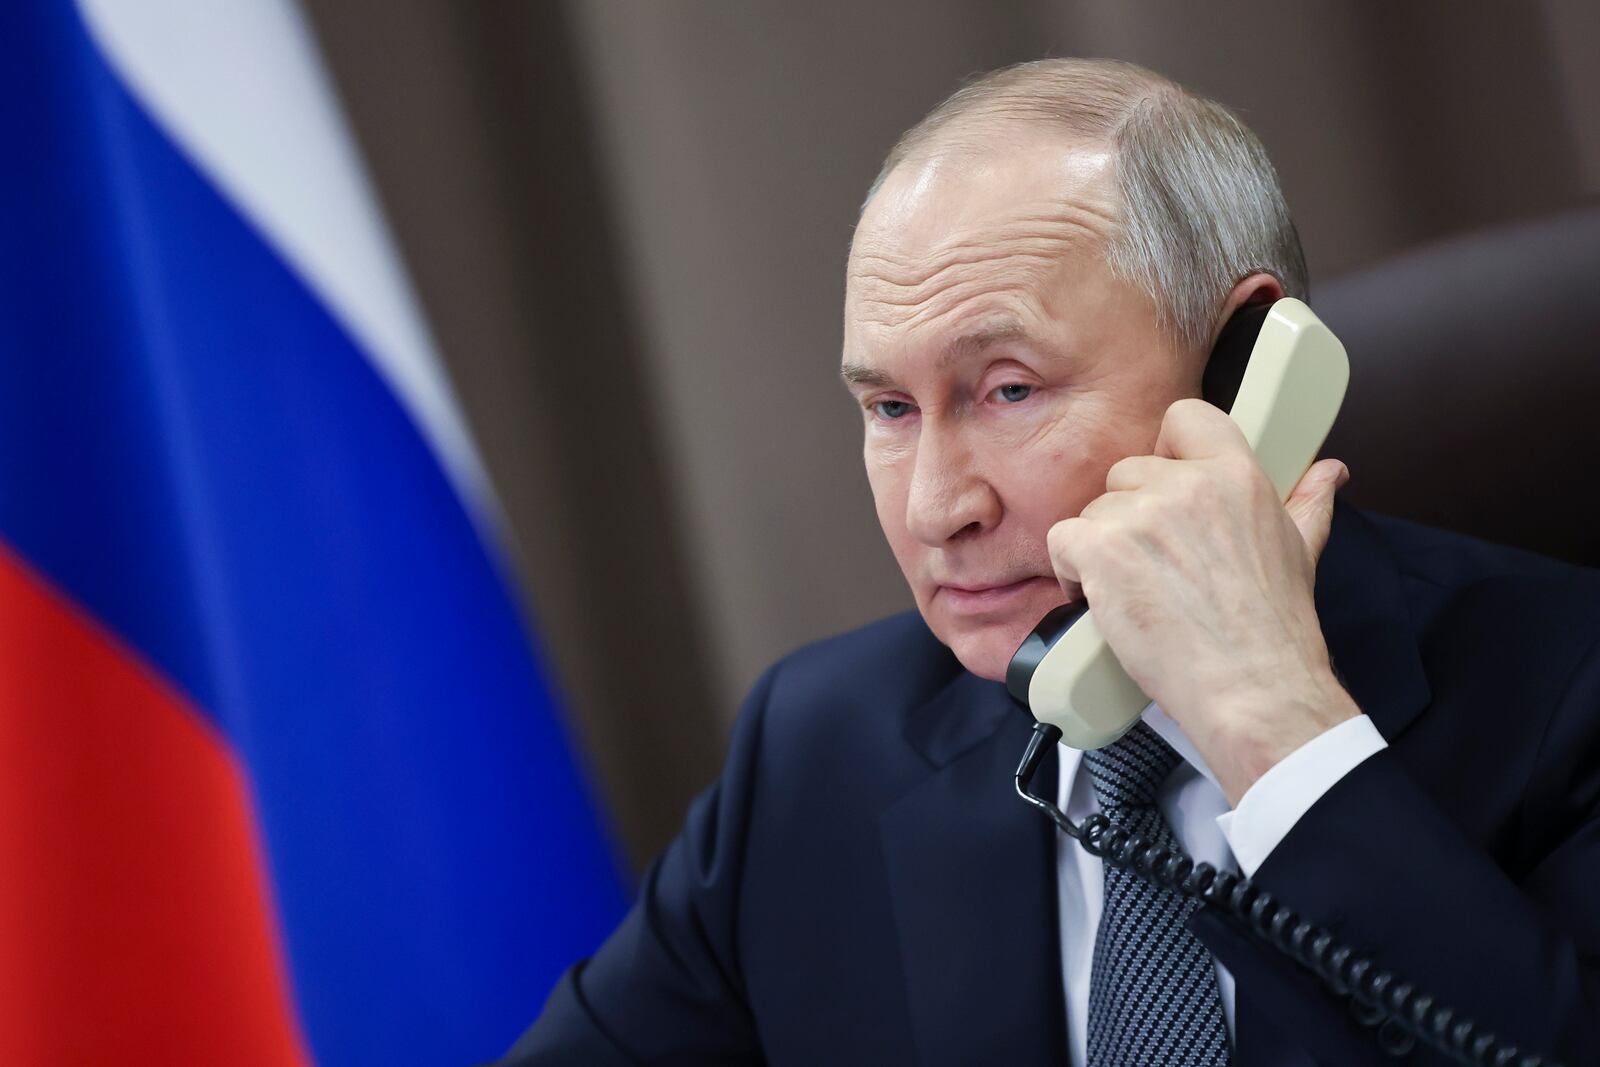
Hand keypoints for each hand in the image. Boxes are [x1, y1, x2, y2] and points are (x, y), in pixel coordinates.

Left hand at [1046, 398, 1360, 804]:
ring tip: (1132, 592)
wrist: (1251, 687)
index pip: (1185, 417)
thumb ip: (1309, 502)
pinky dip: (1071, 572)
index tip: (1163, 484)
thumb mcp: (1301, 552)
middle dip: (1130, 516)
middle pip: (1128, 472)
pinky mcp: (1102, 549)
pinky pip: (1063, 540)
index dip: (1166, 448)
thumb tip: (1330, 471)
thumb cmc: (1274, 629)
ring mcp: (1142, 515)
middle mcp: (1188, 485)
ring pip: (1095, 510)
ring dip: (1102, 550)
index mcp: (1237, 475)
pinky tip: (1100, 601)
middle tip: (1152, 565)